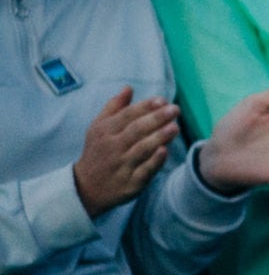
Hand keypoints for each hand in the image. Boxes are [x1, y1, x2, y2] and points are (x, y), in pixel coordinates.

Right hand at [71, 87, 176, 217]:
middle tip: (175, 109)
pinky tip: (165, 151)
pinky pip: (144, 171)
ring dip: (159, 137)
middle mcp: (113, 147)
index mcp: (105, 131)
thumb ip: (114, 108)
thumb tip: (129, 87)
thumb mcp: (98, 128)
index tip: (162, 99)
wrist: (86, 187)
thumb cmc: (98, 151)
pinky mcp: (131, 182)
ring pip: (141, 149)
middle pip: (136, 130)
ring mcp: (122, 165)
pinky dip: (154, 161)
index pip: (126, 116)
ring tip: (175, 127)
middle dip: (156, 118)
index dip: (144, 107)